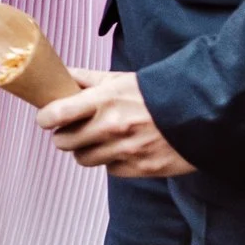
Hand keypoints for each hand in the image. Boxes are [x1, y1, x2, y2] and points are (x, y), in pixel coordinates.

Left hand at [39, 70, 195, 177]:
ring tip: (98, 140)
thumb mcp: (119, 79)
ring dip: (86, 150)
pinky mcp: (141, 168)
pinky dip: (112, 162)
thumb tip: (59, 74)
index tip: (45, 119)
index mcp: (103, 100)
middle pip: (64, 142)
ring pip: (84, 159)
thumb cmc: (155, 94)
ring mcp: (126, 150)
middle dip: (64, 136)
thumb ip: (86, 78)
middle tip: (71, 130)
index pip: (56, 114)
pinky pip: (111, 170)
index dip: (45, 118)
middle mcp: (111, 127)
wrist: (200, 115)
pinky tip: (122, 149)